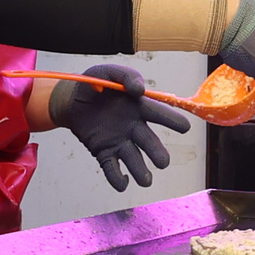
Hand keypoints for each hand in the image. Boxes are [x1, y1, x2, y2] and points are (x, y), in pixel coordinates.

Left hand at [48, 60, 191, 191]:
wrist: (70, 100)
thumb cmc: (94, 84)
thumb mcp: (107, 72)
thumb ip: (126, 77)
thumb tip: (139, 90)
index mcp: (139, 107)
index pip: (160, 114)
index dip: (173, 120)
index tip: (184, 127)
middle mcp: (134, 128)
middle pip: (150, 143)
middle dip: (158, 154)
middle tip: (162, 162)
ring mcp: (120, 142)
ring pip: (135, 160)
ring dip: (141, 172)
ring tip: (145, 181)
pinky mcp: (104, 153)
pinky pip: (113, 169)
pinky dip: (118, 179)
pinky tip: (122, 182)